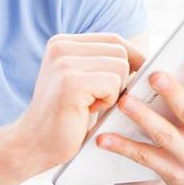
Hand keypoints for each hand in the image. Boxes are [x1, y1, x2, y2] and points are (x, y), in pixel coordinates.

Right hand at [15, 32, 147, 171]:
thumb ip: (102, 62)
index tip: (133, 80)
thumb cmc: (65, 116)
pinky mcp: (71, 82)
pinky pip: (114, 83)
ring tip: (90, 104)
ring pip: (121, 66)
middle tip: (98, 99)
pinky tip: (87, 111)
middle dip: (120, 79)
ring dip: (114, 92)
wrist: (34, 145)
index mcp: (62, 43)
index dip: (131, 60)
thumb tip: (149, 58)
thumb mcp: (81, 79)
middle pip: (121, 51)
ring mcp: (64, 63)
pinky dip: (108, 102)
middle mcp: (60, 47)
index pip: (114, 40)